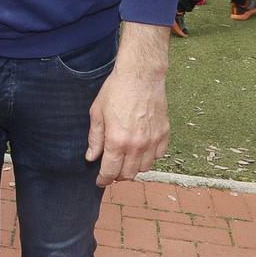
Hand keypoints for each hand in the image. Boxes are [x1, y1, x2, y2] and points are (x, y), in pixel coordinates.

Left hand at [86, 25, 170, 185]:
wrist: (141, 75)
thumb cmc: (116, 90)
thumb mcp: (97, 112)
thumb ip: (95, 138)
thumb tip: (91, 157)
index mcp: (117, 140)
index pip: (110, 171)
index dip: (103, 179)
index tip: (100, 180)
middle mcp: (136, 145)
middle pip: (128, 174)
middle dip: (117, 176)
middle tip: (111, 169)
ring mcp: (153, 140)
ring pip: (144, 168)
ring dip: (134, 168)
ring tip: (126, 160)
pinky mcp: (164, 134)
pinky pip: (158, 156)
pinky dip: (150, 158)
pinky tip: (141, 150)